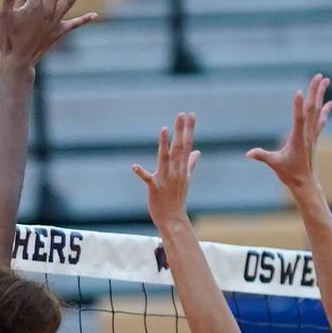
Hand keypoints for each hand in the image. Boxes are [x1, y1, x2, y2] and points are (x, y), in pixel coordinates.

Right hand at [0, 0, 97, 67]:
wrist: (18, 60)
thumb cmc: (8, 38)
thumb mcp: (4, 16)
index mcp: (34, 5)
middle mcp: (48, 11)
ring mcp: (55, 22)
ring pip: (70, 2)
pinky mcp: (59, 32)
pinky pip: (74, 24)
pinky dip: (84, 20)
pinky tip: (94, 15)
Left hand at [132, 112, 200, 230]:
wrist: (173, 218)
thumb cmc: (177, 198)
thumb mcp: (186, 179)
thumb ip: (190, 164)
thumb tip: (198, 151)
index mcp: (182, 168)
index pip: (187, 144)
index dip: (189, 129)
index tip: (191, 114)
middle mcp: (176, 171)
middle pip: (179, 147)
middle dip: (180, 131)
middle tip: (181, 114)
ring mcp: (165, 179)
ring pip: (165, 159)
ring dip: (164, 144)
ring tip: (164, 129)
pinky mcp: (155, 188)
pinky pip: (147, 179)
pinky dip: (140, 173)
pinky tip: (133, 166)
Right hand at [247, 73, 331, 190]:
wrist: (305, 182)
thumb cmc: (289, 173)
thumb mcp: (274, 164)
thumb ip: (262, 156)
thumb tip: (248, 153)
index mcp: (298, 139)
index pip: (299, 119)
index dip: (298, 106)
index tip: (300, 91)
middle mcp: (308, 134)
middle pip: (312, 109)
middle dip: (315, 92)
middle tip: (318, 76)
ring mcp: (312, 134)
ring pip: (318, 111)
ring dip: (321, 95)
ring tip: (325, 80)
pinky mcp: (314, 137)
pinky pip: (321, 120)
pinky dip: (325, 110)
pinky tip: (329, 102)